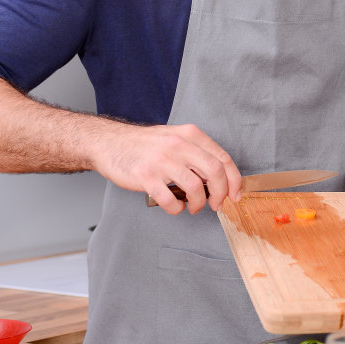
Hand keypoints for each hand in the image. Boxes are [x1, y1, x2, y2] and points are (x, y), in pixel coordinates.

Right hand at [90, 123, 240, 214]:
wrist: (109, 142)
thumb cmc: (145, 145)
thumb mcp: (175, 138)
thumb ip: (196, 153)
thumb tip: (220, 178)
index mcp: (190, 134)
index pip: (223, 158)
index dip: (234, 181)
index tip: (235, 195)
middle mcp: (179, 145)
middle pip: (215, 172)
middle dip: (221, 194)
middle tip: (216, 204)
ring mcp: (162, 160)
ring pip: (195, 188)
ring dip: (199, 204)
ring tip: (193, 207)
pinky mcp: (146, 176)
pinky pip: (170, 200)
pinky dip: (177, 208)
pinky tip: (175, 206)